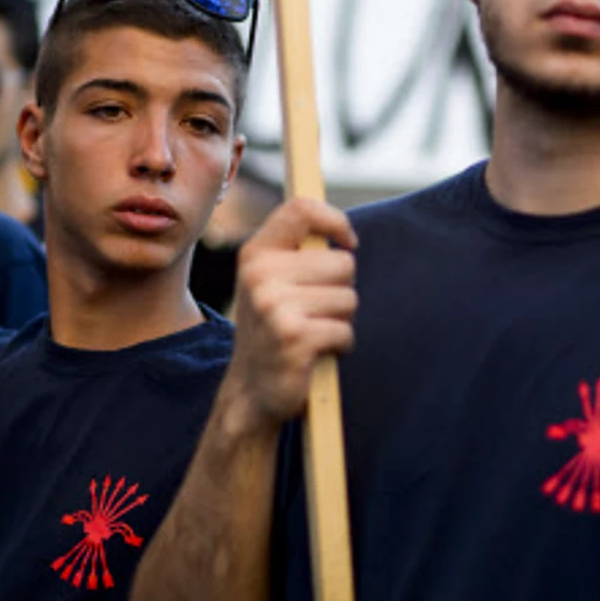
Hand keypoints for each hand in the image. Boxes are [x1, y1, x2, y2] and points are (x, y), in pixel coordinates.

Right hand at [224, 198, 357, 429]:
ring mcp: (274, 307)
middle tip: (314, 312)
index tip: (347, 242)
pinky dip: (340, 345)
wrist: (250, 391)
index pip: (302, 210)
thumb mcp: (270, 283)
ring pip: (348, 299)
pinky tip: (315, 354)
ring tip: (312, 333)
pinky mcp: (293, 338)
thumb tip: (343, 233)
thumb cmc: (273, 330)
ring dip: (340, 321)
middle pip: (342, 263)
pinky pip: (345, 331)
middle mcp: (260, 275)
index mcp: (255, 254)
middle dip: (342, 290)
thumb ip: (296, 253)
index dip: (336, 221)